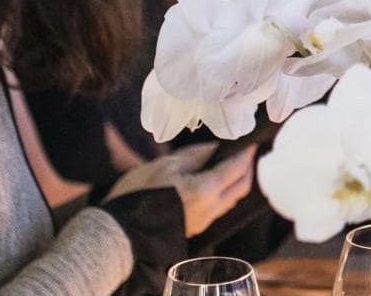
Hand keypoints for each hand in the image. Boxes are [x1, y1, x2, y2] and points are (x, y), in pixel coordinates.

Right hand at [106, 142, 255, 237]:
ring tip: (235, 164)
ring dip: (238, 180)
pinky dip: (227, 192)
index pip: (237, 168)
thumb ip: (197, 155)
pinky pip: (221, 207)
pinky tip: (220, 182)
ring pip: (233, 198)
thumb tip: (216, 148)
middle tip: (246, 151)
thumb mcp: (167, 165)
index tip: (251, 141)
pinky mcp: (196, 226)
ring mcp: (204, 220)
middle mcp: (211, 208)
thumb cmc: (139, 193)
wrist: (119, 230)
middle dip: (248, 167)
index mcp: (205, 190)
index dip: (246, 153)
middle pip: (241, 186)